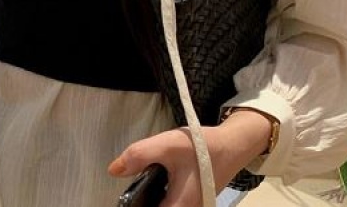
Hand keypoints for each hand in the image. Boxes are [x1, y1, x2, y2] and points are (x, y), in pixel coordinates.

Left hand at [109, 112, 272, 205]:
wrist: (232, 145)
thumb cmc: (202, 147)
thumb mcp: (167, 145)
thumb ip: (138, 156)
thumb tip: (113, 170)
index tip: (126, 197)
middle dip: (141, 202)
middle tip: (134, 186)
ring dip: (150, 199)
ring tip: (143, 184)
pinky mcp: (191, 204)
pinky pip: (169, 204)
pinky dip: (159, 196)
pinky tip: (156, 182)